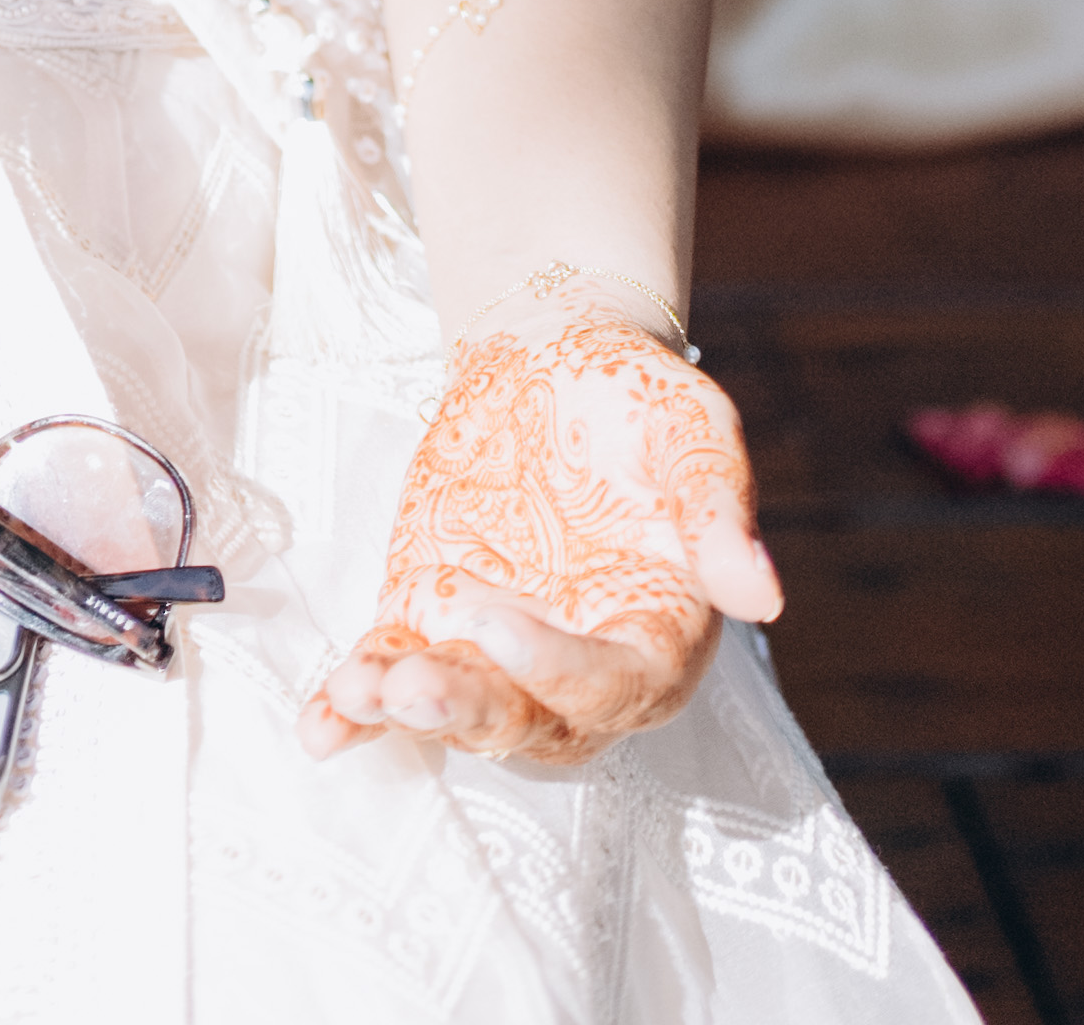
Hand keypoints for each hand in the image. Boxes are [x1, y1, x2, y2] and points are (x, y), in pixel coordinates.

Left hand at [301, 306, 778, 773]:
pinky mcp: (431, 622)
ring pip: (458, 706)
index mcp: (654, 639)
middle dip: (469, 710)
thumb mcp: (695, 433)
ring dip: (405, 709)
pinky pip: (395, 672)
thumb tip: (762, 594)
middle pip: (530, 722)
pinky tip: (321, 723)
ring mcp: (495, 652)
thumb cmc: (639, 404)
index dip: (555, 668)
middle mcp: (575, 668)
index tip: (493, 617)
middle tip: (412, 683)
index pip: (613, 688)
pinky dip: (357, 706)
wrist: (553, 360)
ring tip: (358, 690)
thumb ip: (721, 510)